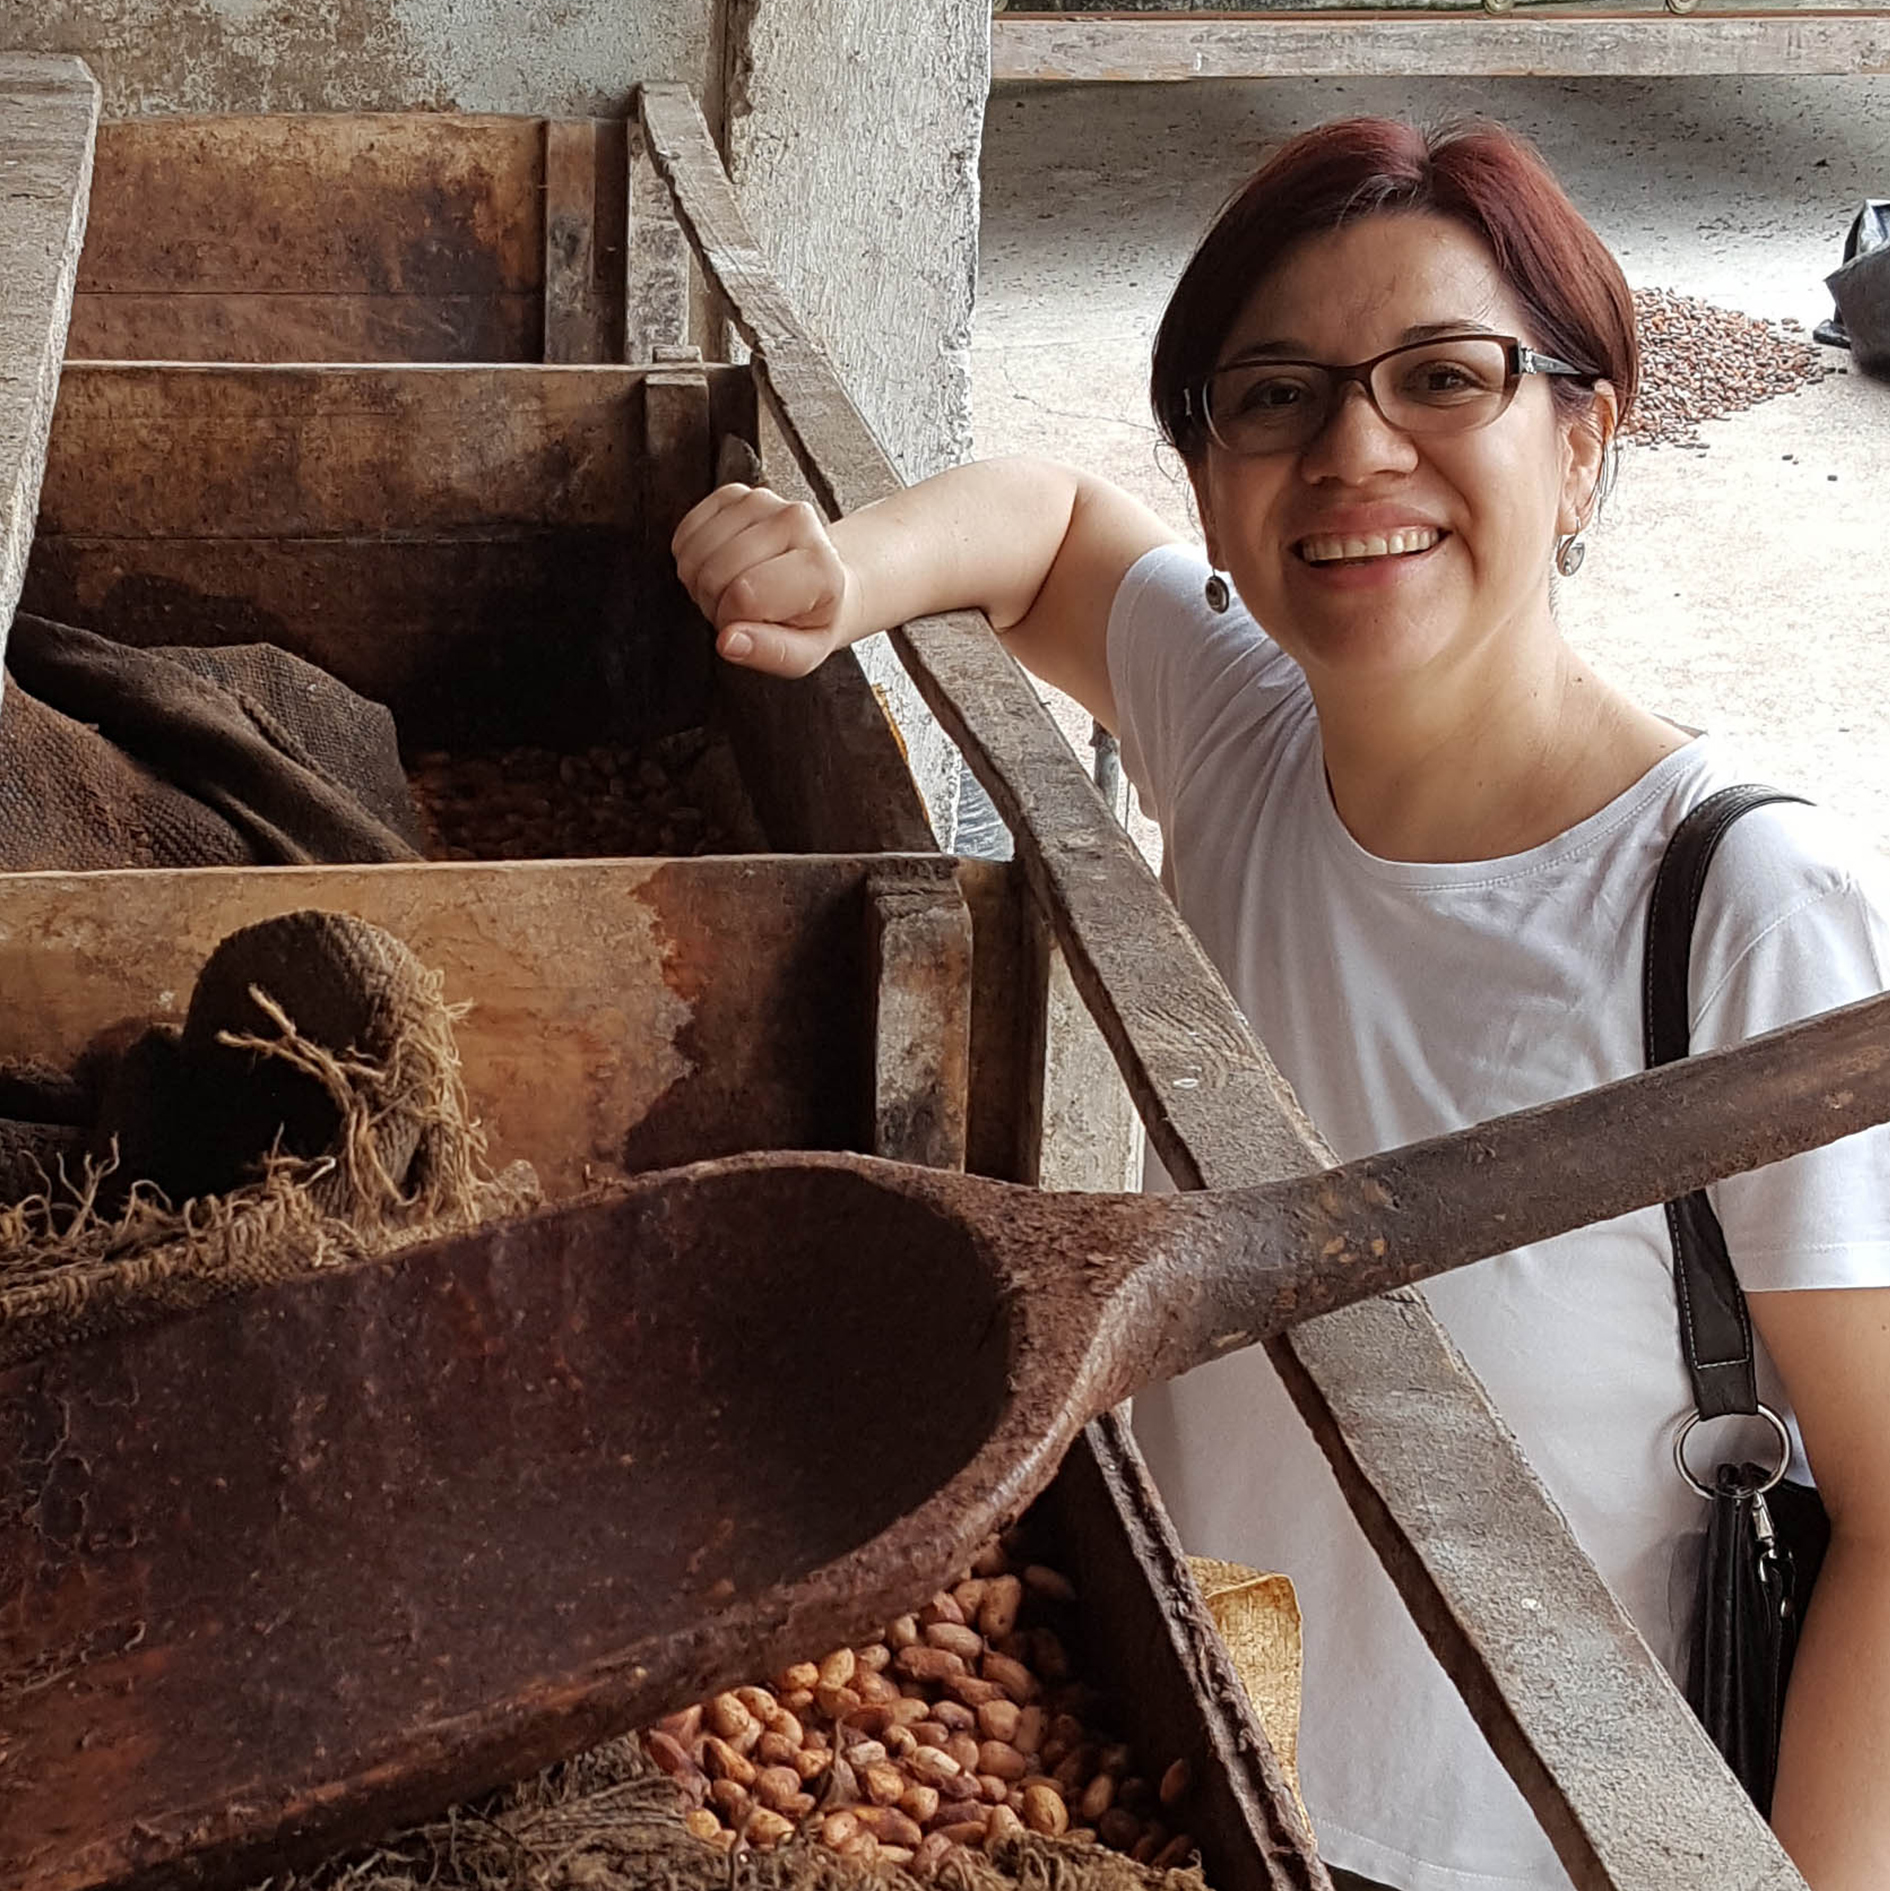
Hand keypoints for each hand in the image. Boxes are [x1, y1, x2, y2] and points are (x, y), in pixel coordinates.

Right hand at [671, 484, 857, 679]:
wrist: (822, 580)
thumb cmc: (811, 619)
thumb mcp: (803, 653)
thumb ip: (769, 652)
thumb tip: (728, 641)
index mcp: (820, 566)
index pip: (744, 596)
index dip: (733, 622)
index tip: (753, 626)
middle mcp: (796, 520)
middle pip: (714, 574)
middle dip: (716, 605)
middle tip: (741, 612)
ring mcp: (763, 500)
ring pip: (695, 554)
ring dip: (701, 583)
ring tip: (732, 591)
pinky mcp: (735, 494)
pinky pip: (686, 533)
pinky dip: (691, 559)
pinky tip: (718, 568)